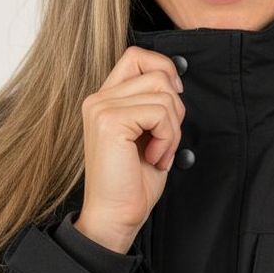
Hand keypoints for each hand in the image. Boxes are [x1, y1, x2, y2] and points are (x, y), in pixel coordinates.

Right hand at [76, 47, 185, 252]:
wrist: (115, 216)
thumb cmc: (133, 182)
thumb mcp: (148, 134)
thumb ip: (154, 104)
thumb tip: (175, 81)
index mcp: (106, 99)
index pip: (137, 56)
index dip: (164, 71)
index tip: (172, 103)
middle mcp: (98, 99)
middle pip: (157, 73)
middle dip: (174, 110)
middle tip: (164, 141)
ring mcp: (101, 108)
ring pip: (163, 93)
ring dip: (172, 129)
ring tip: (158, 153)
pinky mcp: (110, 121)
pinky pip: (160, 113)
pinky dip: (167, 138)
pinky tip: (153, 158)